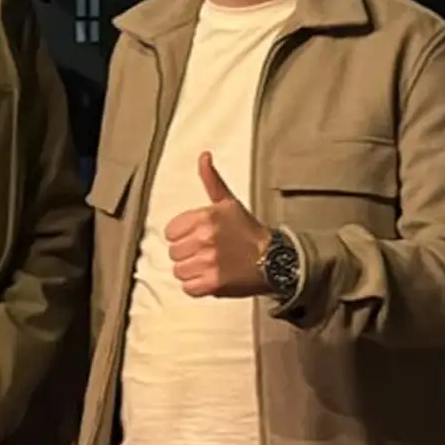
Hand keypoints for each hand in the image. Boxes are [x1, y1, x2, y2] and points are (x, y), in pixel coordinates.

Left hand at [165, 152, 271, 298]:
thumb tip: (203, 156)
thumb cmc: (249, 232)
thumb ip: (211, 180)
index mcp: (205, 217)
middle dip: (188, 253)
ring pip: (179, 271)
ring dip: (192, 271)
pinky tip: (211, 278)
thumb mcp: (228, 202)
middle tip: (207, 252)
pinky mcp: (213, 283)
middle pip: (174, 252)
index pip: (171, 232)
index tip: (198, 237)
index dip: (183, 236)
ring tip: (210, 265)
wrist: (273, 259)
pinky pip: (188, 288)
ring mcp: (208, 262)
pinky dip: (198, 286)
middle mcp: (205, 238)